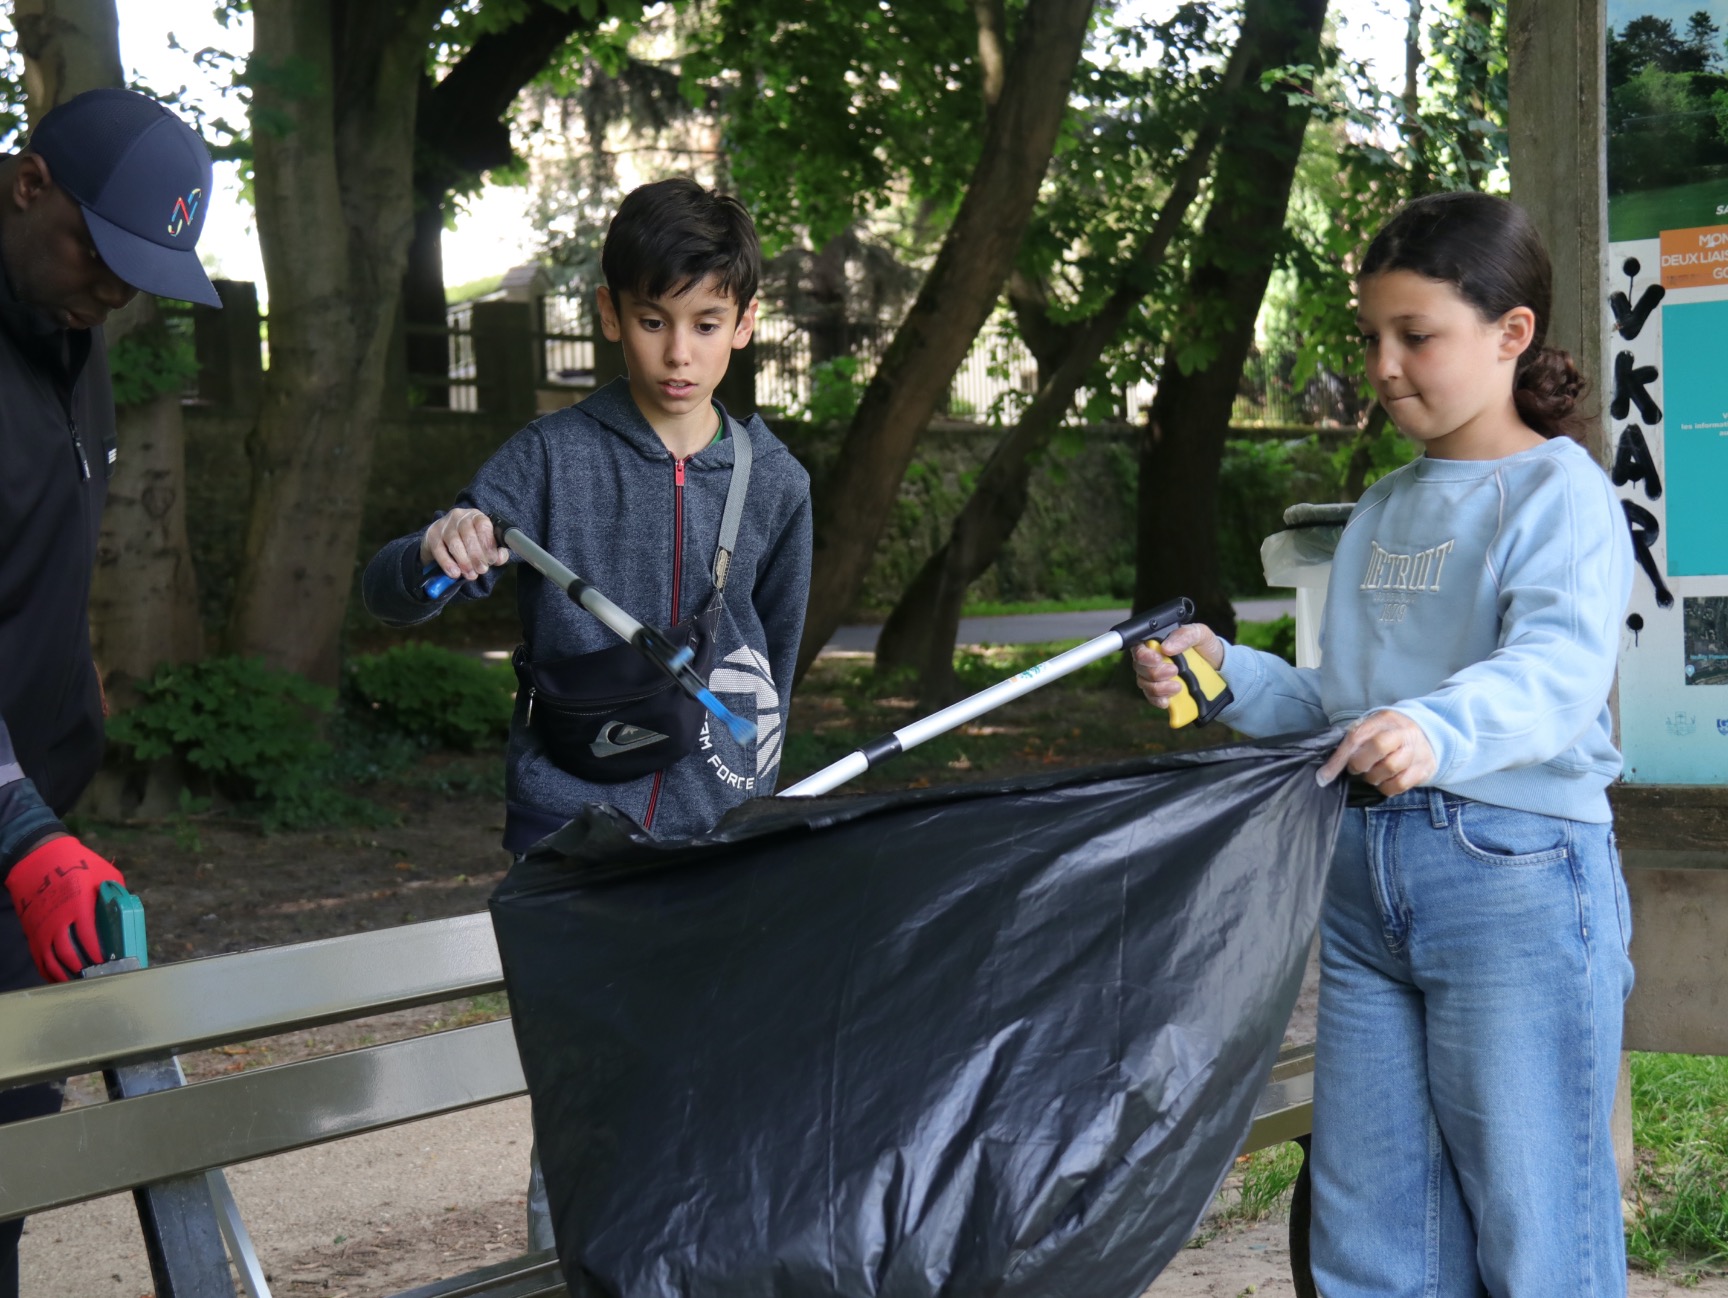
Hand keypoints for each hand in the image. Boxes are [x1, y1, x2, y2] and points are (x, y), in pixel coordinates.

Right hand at [5, 836, 125, 981]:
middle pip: (69, 954)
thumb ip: (116, 894)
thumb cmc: (77, 864)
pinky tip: (63, 979)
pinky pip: (41, 960)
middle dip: (85, 969)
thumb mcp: (104, 874)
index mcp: (77, 905)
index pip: (89, 936)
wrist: (38, 859)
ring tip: (85, 982)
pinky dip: (51, 973)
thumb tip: (129, 912)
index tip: (110, 962)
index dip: (98, 952)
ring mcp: (42, 928)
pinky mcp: (33, 933)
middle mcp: (57, 920)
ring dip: (68, 975)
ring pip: (53, 961)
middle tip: (100, 977)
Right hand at [419, 509, 508, 581]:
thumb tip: (499, 558)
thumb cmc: (468, 543)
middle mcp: (459, 517)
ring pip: (455, 542)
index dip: (488, 543)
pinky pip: (439, 550)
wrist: (442, 541)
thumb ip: (496, 552)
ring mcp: (444, 525)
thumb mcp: (485, 545)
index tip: (492, 559)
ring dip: (464, 561)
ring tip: (471, 574)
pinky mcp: (432, 535)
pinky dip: (448, 563)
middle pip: (469, 535)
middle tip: (482, 570)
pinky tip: (455, 573)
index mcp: (476, 516)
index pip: (483, 525)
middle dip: (477, 556)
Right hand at [1130, 623, 1223, 709]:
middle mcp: (1152, 661)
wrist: (1219, 668)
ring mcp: (1156, 678)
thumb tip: (1167, 647)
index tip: (1157, 659)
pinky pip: (1152, 698)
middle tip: (1174, 671)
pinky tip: (1168, 700)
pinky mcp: (1162, 692)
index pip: (1139, 648)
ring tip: (1178, 686)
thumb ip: (1184, 635)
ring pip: (1145, 684)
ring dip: (1159, 687)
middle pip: (1140, 668)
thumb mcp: (1200, 634)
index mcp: (1157, 643)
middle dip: (1155, 672)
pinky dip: (1158, 700)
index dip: (1144, 655)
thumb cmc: (1206, 647)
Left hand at [1317, 710, 1436, 795]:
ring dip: (1373, 777)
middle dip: (1360, 764)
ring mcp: (1415, 750)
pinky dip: (1387, 788)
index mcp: (1383, 720)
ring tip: (1371, 774)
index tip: (1324, 776)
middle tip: (1356, 769)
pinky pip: (1401, 784)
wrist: (1428, 734)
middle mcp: (1402, 733)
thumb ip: (1353, 741)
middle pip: (1378, 747)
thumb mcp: (1371, 728)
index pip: (1357, 736)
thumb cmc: (1389, 733)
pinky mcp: (1423, 768)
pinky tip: (1383, 782)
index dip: (1339, 758)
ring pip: (1390, 768)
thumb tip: (1327, 768)